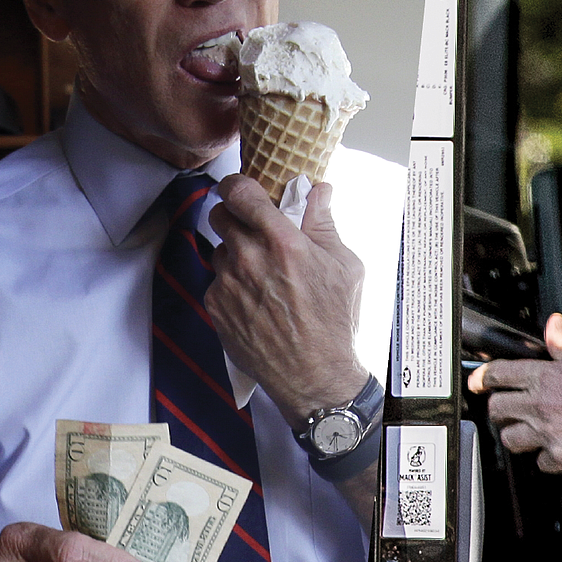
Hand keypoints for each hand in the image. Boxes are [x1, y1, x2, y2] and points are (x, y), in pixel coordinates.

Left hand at [207, 174, 367, 429]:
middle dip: (235, 217)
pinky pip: (216, 280)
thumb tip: (319, 190)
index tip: (242, 188)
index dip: (237, 185)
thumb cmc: (335, 321)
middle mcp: (249, 258)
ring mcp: (228, 283)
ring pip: (219, 249)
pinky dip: (231, 283)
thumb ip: (324, 223)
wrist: (313, 376)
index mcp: (283, 242)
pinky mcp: (215, 306)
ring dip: (234, 253)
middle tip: (254, 230)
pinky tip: (255, 300)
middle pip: (220, 215)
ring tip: (260, 274)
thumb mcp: (345, 267)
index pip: (240, 192)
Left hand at [467, 313, 561, 471]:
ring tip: (529, 430)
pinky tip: (557, 447)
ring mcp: (548, 433)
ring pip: (509, 438)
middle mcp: (541, 404)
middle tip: (509, 408)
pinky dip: (545, 457)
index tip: (477, 381)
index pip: (498, 374)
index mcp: (546, 377)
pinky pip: (538, 461)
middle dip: (500, 407)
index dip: (482, 377)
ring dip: (516, 434)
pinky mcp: (560, 457)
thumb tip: (553, 325)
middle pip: (496, 408)